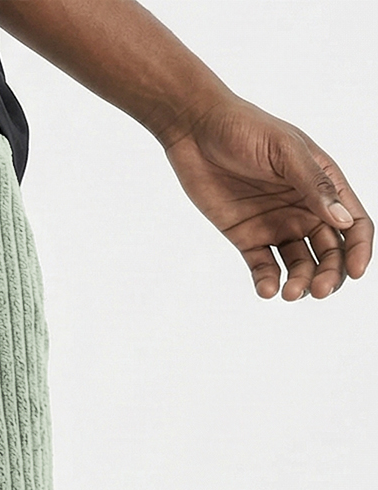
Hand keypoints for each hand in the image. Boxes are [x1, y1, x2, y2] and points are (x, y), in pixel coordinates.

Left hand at [162, 94, 371, 299]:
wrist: (196, 131)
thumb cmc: (247, 129)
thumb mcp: (286, 152)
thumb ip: (314, 186)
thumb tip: (342, 221)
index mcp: (323, 185)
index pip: (352, 224)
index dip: (358, 250)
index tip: (356, 272)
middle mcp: (304, 209)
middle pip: (329, 253)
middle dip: (329, 275)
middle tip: (318, 291)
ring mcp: (276, 225)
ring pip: (298, 265)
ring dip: (299, 283)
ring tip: (288, 293)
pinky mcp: (247, 237)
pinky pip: (263, 267)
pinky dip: (267, 282)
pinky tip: (267, 288)